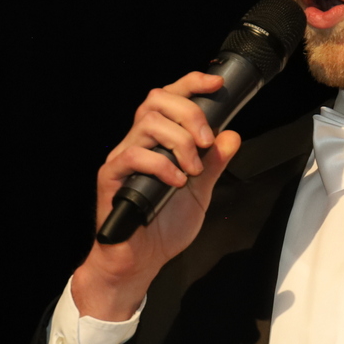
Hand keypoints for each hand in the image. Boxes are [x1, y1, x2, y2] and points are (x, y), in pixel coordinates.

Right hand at [73, 72, 242, 320]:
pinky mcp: (111, 176)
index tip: (217, 85)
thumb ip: (214, 164)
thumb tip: (232, 135)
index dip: (192, 83)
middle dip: (190, 114)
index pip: (170, 98)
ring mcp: (123, 158)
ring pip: (148, 123)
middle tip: (205, 143)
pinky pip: (135, 156)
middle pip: (157, 100)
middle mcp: (138, 142)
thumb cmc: (164, 227)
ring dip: (179, 142)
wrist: (141, 261)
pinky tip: (175, 183)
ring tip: (192, 170)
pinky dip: (162, 166)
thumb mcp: (200, 192)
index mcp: (158, 141)